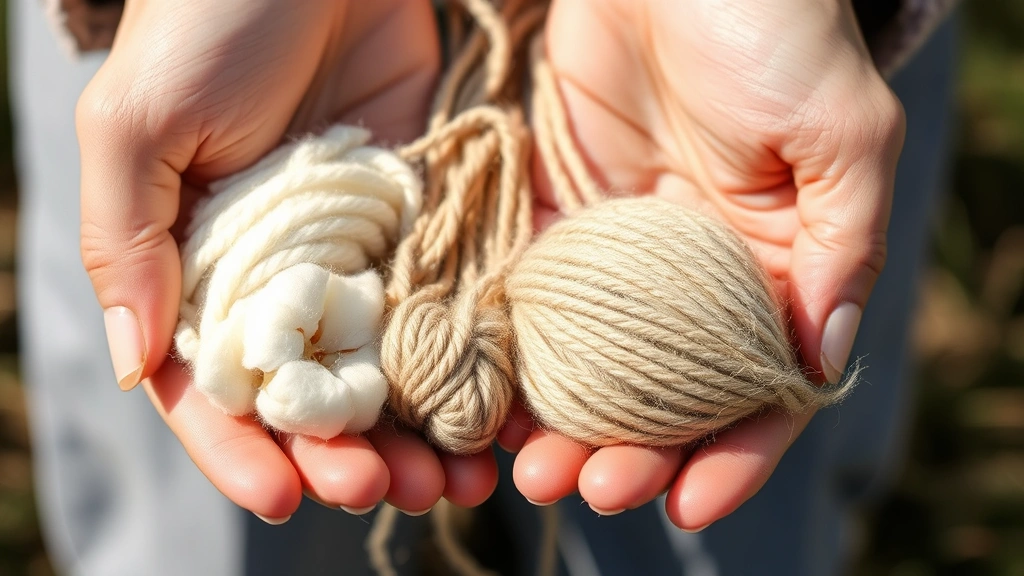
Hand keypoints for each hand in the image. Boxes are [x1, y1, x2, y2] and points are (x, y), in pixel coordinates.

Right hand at [77, 0, 496, 519]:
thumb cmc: (205, 22)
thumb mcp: (137, 124)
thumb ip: (124, 241)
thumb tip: (136, 361)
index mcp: (194, 266)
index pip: (212, 385)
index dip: (242, 450)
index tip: (287, 497)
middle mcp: (275, 275)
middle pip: (307, 394)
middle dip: (343, 453)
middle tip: (390, 492)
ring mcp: (350, 254)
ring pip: (379, 368)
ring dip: (412, 430)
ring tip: (454, 481)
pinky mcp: (414, 221)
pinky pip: (437, 305)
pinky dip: (461, 363)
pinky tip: (492, 409)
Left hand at [509, 0, 904, 528]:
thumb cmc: (775, 28)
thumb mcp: (839, 132)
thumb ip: (842, 248)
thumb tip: (820, 363)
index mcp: (779, 265)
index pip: (760, 387)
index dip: (731, 455)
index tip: (686, 505)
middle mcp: (697, 272)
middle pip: (662, 391)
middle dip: (628, 451)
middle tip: (580, 484)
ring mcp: (622, 248)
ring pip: (590, 361)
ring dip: (560, 420)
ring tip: (523, 462)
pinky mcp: (556, 211)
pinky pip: (531, 295)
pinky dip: (512, 349)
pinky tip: (485, 390)